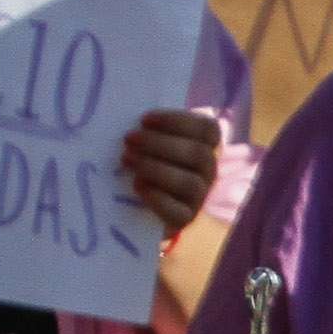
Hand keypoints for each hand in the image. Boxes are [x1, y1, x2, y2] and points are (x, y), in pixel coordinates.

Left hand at [121, 108, 223, 235]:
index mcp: (204, 146)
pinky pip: (178, 211)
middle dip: (160, 143)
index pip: (207, 129)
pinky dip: (156, 197)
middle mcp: (208, 171)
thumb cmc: (145, 161)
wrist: (139, 206)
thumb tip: (124, 114)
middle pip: (198, 154)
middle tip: (129, 139)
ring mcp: (199, 197)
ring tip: (126, 159)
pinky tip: (137, 185)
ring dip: (155, 168)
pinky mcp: (185, 219)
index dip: (178, 121)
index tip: (144, 119)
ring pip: (190, 183)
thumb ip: (149, 128)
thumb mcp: (150, 141)